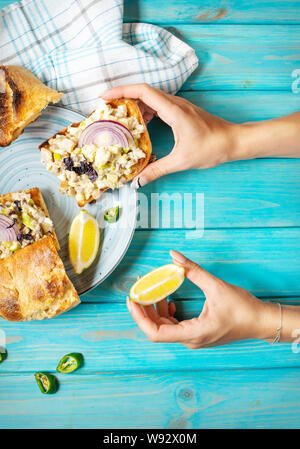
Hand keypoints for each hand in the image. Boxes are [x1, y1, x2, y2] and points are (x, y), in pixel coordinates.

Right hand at [101, 84, 237, 185]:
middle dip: (122, 98)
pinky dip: (145, 111)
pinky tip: (141, 125)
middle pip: (143, 92)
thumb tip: (138, 181)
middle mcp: (175, 103)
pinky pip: (158, 105)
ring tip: (120, 118)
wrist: (234, 141)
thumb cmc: (212, 148)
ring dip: (134, 104)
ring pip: (151, 98)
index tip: (104, 97)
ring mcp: (179, 106)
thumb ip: (157, 170)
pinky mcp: (182, 111)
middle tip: (107, 110)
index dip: (121, 91)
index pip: (143, 92)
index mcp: (174, 111)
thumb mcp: (182, 161)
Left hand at [126, 250, 278, 348]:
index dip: (140, 317)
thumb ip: (193, 270)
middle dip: (145, 309)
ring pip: (165, 327)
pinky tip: (169, 299)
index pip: (156, 333)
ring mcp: (193, 338)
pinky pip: (174, 325)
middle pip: (157, 329)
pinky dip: (167, 312)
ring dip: (156, 309)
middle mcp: (191, 340)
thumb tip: (174, 256)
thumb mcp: (216, 286)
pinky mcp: (196, 333)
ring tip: (154, 290)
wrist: (260, 322)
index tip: (132, 300)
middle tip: (139, 289)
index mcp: (193, 333)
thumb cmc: (243, 309)